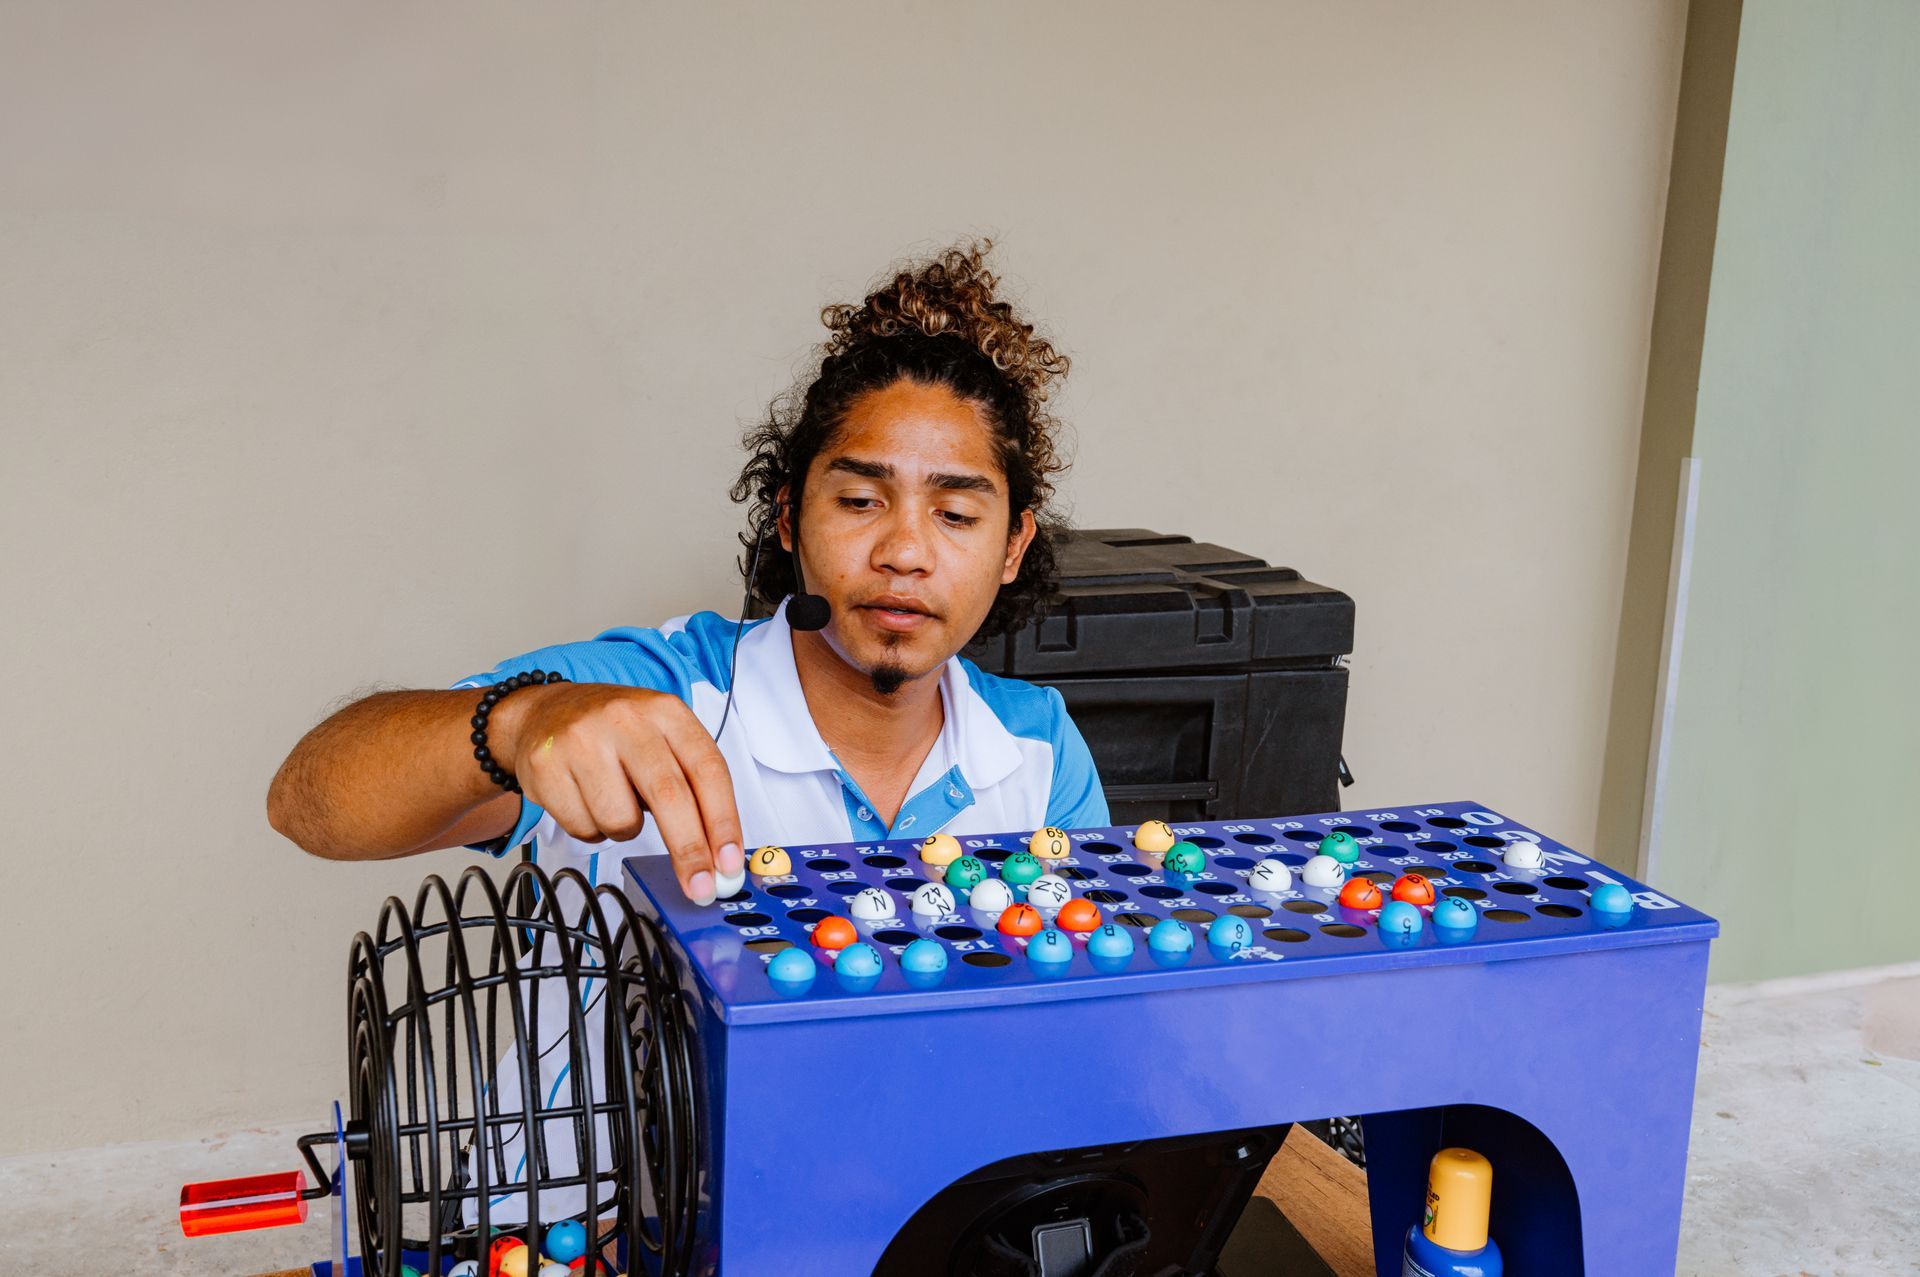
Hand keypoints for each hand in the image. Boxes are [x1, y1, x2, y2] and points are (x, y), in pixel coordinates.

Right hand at [491, 683, 742, 903]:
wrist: (543, 714)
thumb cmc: (612, 734)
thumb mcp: (660, 737)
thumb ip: (692, 785)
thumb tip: (718, 853)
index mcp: (665, 711)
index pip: (707, 770)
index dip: (723, 822)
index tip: (729, 862)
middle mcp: (626, 720)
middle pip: (670, 796)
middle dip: (690, 851)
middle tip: (701, 886)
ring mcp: (582, 741)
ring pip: (622, 820)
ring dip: (627, 829)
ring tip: (616, 801)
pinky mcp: (546, 766)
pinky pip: (585, 828)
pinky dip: (592, 828)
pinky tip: (586, 800)